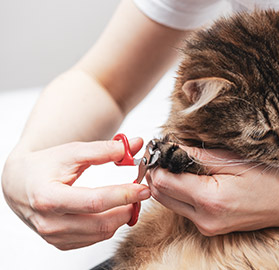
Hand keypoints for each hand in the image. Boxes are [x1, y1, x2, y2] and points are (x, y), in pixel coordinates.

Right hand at [1, 138, 150, 249]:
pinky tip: (113, 211)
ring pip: (101, 234)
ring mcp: (54, 236)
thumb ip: (103, 150)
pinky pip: (93, 239)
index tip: (143, 188)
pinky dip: (109, 226)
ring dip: (121, 218)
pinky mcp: (60, 243)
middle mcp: (49, 222)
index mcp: (48, 197)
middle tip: (141, 193)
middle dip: (127, 208)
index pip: (95, 202)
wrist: (18, 183)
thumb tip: (133, 146)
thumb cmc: (44, 166)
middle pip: (101, 223)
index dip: (123, 195)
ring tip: (130, 200)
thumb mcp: (71, 152)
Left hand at [147, 145, 278, 235]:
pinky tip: (191, 177)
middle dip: (158, 173)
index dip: (157, 163)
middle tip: (165, 152)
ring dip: (167, 183)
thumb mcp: (235, 161)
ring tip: (178, 162)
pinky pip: (183, 209)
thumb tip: (172, 146)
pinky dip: (180, 192)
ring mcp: (206, 227)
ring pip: (168, 203)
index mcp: (210, 200)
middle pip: (161, 195)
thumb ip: (200, 155)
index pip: (165, 182)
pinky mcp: (208, 228)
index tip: (160, 147)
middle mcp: (204, 219)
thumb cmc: (270, 180)